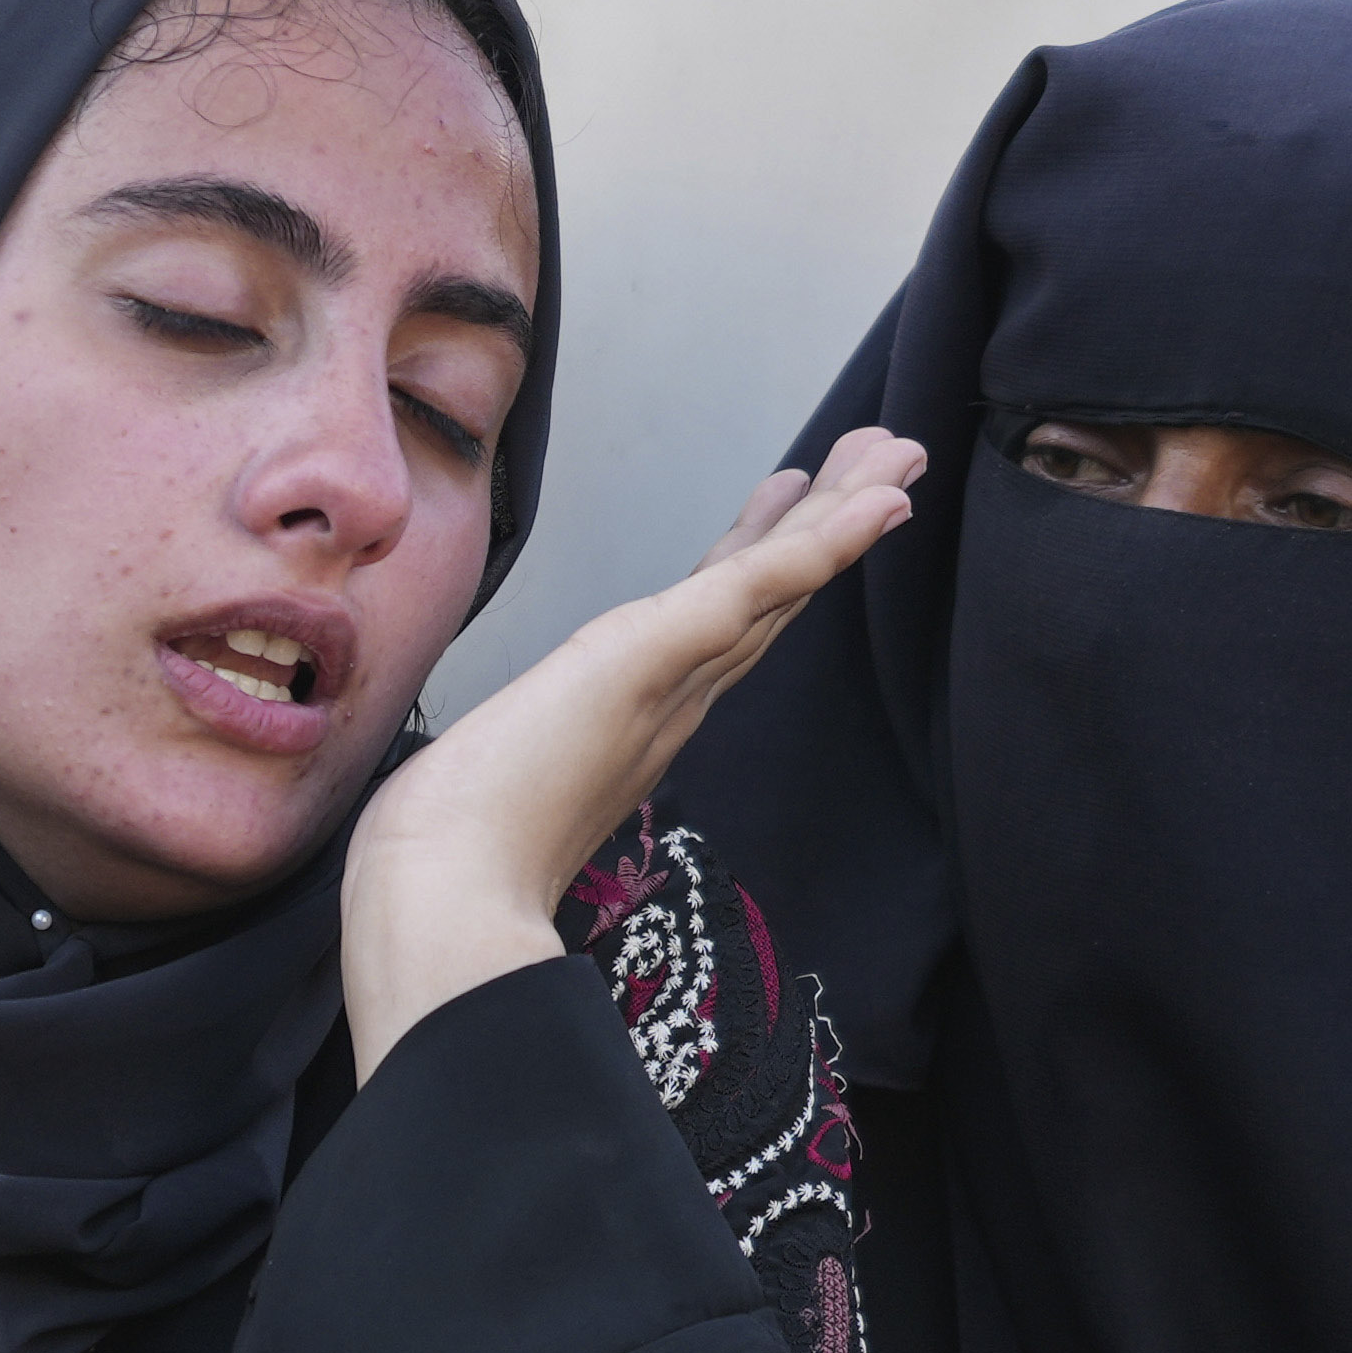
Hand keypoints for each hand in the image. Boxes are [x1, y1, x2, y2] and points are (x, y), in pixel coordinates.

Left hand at [332, 433, 922, 1041]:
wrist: (451, 894)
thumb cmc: (453, 857)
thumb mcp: (485, 788)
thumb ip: (502, 781)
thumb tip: (474, 792)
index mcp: (638, 724)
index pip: (714, 629)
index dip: (767, 572)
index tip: (799, 513)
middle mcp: (672, 703)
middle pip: (766, 600)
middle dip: (826, 530)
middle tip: (891, 468)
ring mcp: (675, 682)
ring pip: (777, 583)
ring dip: (843, 519)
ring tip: (900, 459)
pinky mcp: (661, 655)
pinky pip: (758, 587)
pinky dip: (819, 544)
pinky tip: (871, 504)